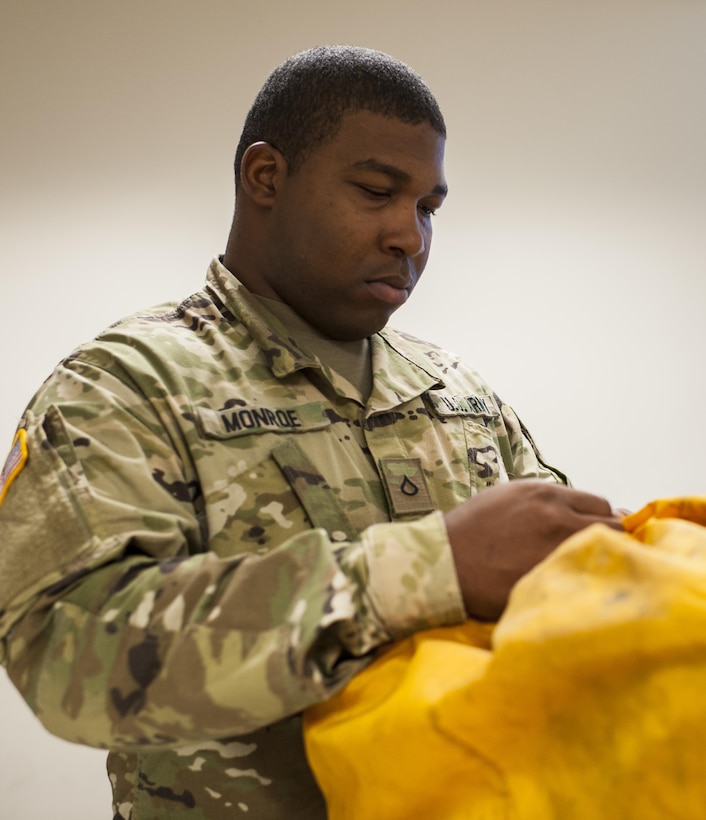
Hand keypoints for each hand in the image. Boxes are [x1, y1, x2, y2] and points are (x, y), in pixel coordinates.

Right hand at [444, 480, 623, 620]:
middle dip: (611, 538)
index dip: (600, 520)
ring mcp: (556, 549)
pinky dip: (590, 581)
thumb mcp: (507, 498)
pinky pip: (590, 578)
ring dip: (605, 560)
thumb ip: (544, 501)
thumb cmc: (471, 531)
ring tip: (590, 571)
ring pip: (609, 552)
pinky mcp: (552, 578)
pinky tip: (579, 587)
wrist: (443, 562)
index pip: (599, 504)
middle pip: (613, 525)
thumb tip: (576, 512)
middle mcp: (556, 517)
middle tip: (599, 554)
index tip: (595, 534)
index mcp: (544, 494)